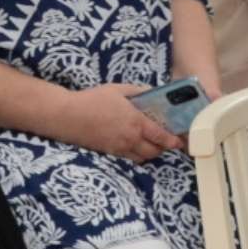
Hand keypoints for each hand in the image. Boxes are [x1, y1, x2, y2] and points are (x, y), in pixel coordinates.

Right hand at [63, 84, 182, 162]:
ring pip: (142, 158)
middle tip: (166, 141)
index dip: (173, 141)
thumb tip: (153, 92)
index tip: (180, 141)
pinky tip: (135, 146)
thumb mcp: (119, 89)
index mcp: (136, 122)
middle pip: (154, 151)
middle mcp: (130, 139)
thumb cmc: (93, 100)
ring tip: (152, 144)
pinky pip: (129, 158)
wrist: (67, 116)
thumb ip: (139, 91)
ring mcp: (119, 148)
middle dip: (163, 148)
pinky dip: (136, 155)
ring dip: (150, 153)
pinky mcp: (109, 152)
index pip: (161, 136)